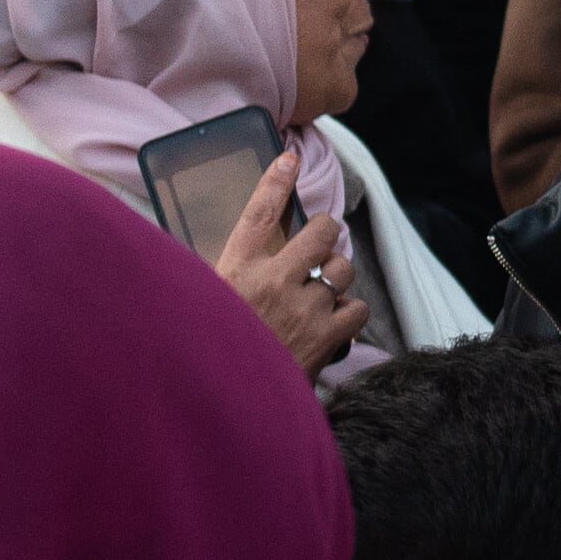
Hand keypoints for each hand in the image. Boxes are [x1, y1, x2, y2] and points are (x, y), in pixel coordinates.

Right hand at [215, 150, 367, 374]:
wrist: (227, 402)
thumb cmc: (212, 351)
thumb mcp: (203, 306)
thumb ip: (224, 277)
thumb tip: (242, 258)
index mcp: (234, 270)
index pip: (258, 213)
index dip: (275, 181)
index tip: (290, 157)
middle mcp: (272, 281)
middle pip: (321, 232)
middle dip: (326, 235)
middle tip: (319, 248)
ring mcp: (303, 307)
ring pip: (343, 269)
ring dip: (337, 278)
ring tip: (321, 293)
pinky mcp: (327, 336)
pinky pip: (358, 309)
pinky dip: (349, 316)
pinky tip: (331, 326)